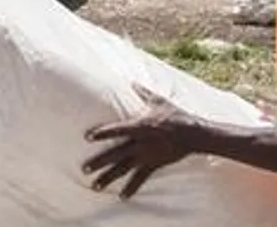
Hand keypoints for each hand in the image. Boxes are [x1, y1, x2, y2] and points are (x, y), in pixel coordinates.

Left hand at [83, 85, 199, 199]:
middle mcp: (140, 143)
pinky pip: (140, 179)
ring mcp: (146, 156)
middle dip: (99, 162)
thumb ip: (142, 91)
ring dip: (109, 178)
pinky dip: (131, 188)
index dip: (102, 133)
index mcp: (139, 126)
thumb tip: (131, 80)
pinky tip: (122, 197)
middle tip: (84, 169)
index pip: (116, 130)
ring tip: (94, 186)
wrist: (192, 134)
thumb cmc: (175, 115)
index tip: (87, 137)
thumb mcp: (158, 100)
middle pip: (115, 154)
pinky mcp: (153, 165)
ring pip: (124, 169)